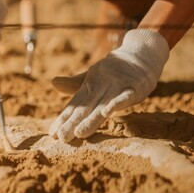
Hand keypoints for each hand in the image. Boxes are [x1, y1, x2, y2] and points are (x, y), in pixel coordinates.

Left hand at [50, 29, 168, 141]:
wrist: (141, 55)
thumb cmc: (114, 70)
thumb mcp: (93, 76)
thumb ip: (75, 84)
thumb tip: (52, 82)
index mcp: (90, 85)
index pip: (75, 105)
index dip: (65, 119)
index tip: (54, 134)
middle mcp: (101, 85)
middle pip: (86, 107)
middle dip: (73, 123)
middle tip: (62, 137)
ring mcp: (117, 85)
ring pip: (103, 105)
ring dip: (91, 119)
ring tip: (79, 133)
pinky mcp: (134, 87)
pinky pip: (125, 96)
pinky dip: (117, 103)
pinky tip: (107, 112)